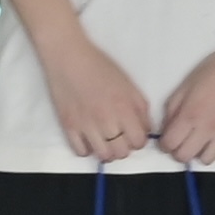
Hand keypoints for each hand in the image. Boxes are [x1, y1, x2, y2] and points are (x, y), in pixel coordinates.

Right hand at [41, 32, 157, 163]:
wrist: (68, 57)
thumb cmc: (100, 67)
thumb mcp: (129, 85)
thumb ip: (141, 109)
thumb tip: (145, 130)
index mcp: (124, 109)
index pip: (139, 142)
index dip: (138, 139)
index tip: (133, 133)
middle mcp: (106, 121)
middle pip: (122, 153)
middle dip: (124, 147)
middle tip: (119, 137)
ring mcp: (86, 126)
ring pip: (103, 156)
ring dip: (107, 151)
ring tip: (105, 140)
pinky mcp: (68, 127)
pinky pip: (82, 152)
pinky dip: (87, 149)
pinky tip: (89, 138)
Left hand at [154, 43, 214, 164]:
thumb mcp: (187, 84)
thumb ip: (173, 108)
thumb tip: (167, 127)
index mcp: (191, 114)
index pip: (170, 144)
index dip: (165, 143)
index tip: (167, 138)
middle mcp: (208, 128)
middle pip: (185, 157)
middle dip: (179, 150)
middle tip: (182, 140)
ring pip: (206, 160)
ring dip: (200, 152)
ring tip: (201, 139)